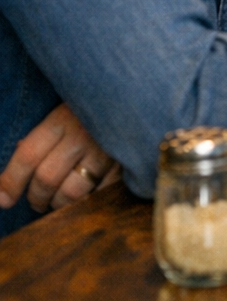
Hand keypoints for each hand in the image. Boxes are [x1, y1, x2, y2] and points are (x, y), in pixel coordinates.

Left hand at [0, 104, 119, 212]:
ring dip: (60, 204)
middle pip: (47, 178)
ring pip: (72, 192)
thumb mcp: (65, 113)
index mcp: (62, 118)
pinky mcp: (128, 163)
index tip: (3, 200)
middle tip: (38, 202)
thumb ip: (41, 140)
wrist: (140, 96)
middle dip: (37, 198)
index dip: (10, 182)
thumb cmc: (95, 108)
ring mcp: (106, 151)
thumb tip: (9, 180)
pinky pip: (101, 194)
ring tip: (60, 202)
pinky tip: (87, 197)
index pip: (27, 156)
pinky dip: (90, 202)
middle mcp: (82, 135)